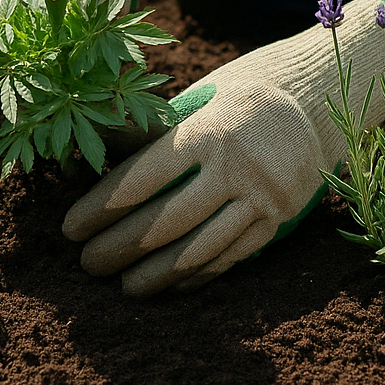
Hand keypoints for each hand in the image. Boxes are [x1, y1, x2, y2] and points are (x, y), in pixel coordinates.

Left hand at [62, 0, 384, 294]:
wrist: (312, 98)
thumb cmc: (235, 99)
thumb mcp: (195, 102)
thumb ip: (148, 133)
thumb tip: (84, 148)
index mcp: (206, 130)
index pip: (140, 179)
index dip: (100, 208)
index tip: (71, 228)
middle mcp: (235, 166)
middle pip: (164, 221)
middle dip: (118, 247)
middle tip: (87, 264)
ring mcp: (262, 197)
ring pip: (198, 250)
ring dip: (154, 275)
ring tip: (123, 285)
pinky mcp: (279, 219)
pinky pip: (230, 258)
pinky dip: (195, 276)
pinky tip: (168, 284)